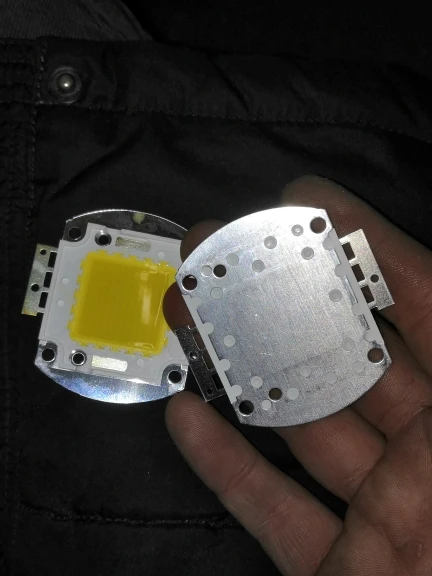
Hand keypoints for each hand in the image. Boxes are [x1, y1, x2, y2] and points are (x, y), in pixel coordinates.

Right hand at [163, 176, 431, 574]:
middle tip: (220, 248)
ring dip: (240, 369)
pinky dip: (228, 469)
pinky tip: (188, 417)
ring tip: (189, 314)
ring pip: (298, 426)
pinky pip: (274, 515)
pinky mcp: (338, 574)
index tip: (307, 201)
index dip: (366, 245)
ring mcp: (382, 515)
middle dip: (280, 295)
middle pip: (343, 356)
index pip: (423, 302)